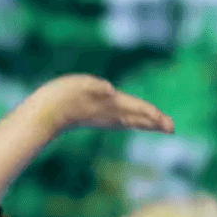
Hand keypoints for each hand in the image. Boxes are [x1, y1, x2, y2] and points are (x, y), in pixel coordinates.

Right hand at [26, 74, 174, 134]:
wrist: (44, 114)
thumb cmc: (60, 99)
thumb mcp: (77, 87)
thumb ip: (95, 88)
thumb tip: (109, 89)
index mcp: (112, 104)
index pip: (139, 109)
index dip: (154, 116)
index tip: (169, 125)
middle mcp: (112, 112)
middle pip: (138, 118)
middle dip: (156, 123)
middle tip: (172, 128)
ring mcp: (105, 116)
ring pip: (131, 120)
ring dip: (146, 122)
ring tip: (160, 126)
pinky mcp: (99, 116)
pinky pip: (122, 119)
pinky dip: (133, 120)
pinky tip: (134, 122)